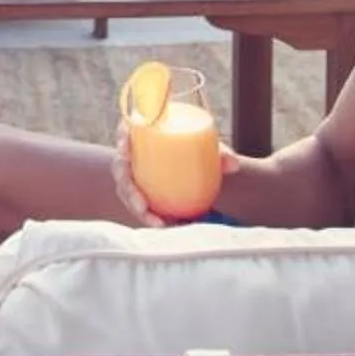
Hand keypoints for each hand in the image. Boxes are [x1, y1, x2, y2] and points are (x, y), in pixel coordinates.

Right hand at [110, 128, 235, 227]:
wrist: (201, 170)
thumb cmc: (201, 152)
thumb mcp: (210, 150)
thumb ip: (221, 153)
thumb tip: (233, 164)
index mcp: (144, 133)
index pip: (126, 130)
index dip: (121, 138)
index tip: (127, 147)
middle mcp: (133, 154)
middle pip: (121, 166)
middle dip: (125, 181)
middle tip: (141, 200)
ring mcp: (133, 176)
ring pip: (126, 190)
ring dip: (134, 204)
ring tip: (152, 217)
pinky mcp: (139, 194)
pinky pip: (138, 205)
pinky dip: (148, 216)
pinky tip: (162, 225)